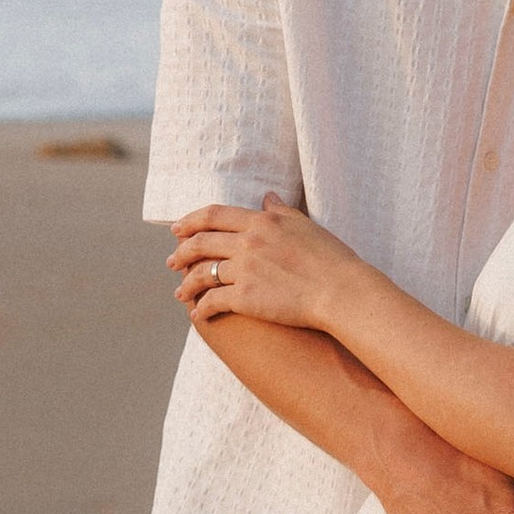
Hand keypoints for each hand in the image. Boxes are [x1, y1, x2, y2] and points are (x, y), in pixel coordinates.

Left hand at [168, 194, 358, 329]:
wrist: (342, 291)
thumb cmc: (332, 259)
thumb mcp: (306, 225)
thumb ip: (281, 211)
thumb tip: (267, 197)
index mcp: (261, 222)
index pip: (214, 215)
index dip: (191, 221)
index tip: (177, 230)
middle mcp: (248, 242)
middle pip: (201, 243)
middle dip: (181, 252)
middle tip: (172, 262)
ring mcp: (246, 270)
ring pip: (203, 273)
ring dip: (187, 283)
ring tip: (181, 293)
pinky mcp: (246, 298)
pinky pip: (213, 301)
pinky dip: (202, 309)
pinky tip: (199, 316)